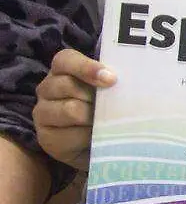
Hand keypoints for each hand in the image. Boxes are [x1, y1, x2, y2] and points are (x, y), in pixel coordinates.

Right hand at [33, 49, 115, 169]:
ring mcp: (43, 113)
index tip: (111, 79)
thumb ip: (111, 81)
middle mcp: (47, 89)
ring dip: (93, 117)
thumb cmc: (105, 108)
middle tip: (111, 106)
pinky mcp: (46, 137)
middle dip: (95, 97)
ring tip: (104, 122)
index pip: (65, 60)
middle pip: (68, 85)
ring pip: (70, 110)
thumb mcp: (109, 91)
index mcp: (62, 70)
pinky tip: (94, 137)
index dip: (87, 67)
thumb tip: (125, 80)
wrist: (98, 143)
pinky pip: (69, 135)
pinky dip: (87, 137)